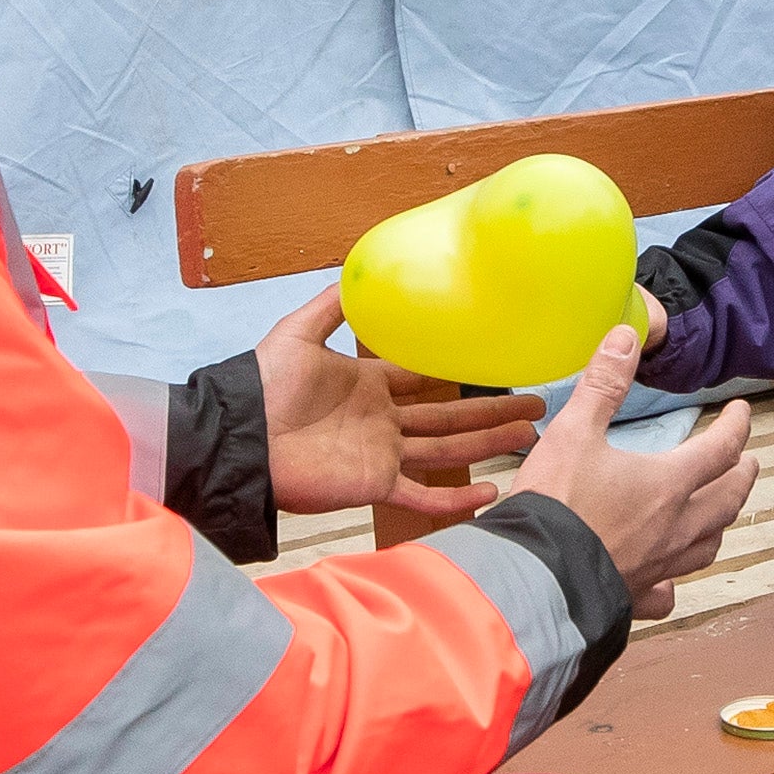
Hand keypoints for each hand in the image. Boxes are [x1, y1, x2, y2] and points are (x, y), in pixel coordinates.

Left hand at [256, 284, 547, 522]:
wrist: (238, 438)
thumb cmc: (262, 386)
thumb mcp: (298, 332)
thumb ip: (331, 304)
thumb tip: (360, 272)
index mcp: (368, 384)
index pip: (424, 378)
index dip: (459, 373)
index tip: (497, 366)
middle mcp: (383, 421)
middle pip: (450, 417)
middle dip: (492, 413)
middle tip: (535, 406)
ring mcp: (382, 455)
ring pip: (448, 452)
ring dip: (488, 446)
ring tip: (529, 437)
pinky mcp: (373, 485)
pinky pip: (422, 496)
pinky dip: (455, 501)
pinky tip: (492, 494)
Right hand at [516, 327, 748, 619]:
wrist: (533, 577)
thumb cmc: (555, 503)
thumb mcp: (574, 431)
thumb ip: (603, 384)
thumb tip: (627, 337)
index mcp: (668, 484)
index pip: (720, 450)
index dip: (736, 426)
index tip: (742, 411)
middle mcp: (675, 527)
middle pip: (727, 499)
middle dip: (741, 475)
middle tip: (747, 461)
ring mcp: (659, 565)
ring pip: (707, 544)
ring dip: (720, 523)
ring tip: (720, 512)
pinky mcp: (635, 595)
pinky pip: (667, 592)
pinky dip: (673, 583)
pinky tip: (667, 581)